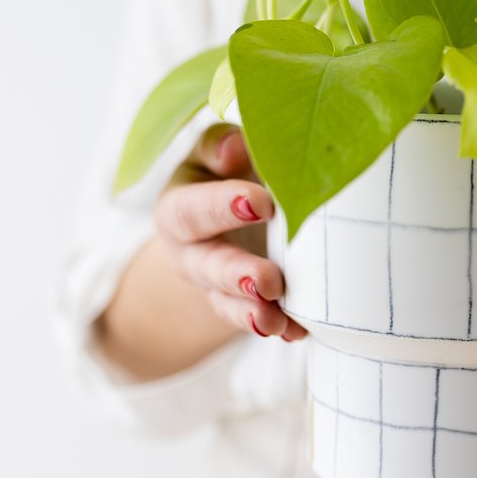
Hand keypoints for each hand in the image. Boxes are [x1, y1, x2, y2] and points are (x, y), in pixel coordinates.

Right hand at [154, 122, 306, 342]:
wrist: (235, 207)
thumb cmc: (231, 167)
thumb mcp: (219, 150)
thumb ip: (221, 146)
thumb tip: (235, 147)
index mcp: (179, 207)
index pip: (192, 209)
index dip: (221, 207)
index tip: (262, 205)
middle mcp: (191, 252)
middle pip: (207, 266)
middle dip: (237, 275)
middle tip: (269, 280)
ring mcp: (215, 284)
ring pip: (227, 303)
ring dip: (251, 313)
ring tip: (273, 321)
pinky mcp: (243, 304)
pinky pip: (257, 320)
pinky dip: (280, 327)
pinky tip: (297, 331)